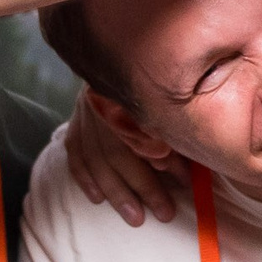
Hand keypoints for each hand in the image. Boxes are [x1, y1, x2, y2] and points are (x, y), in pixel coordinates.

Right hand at [64, 94, 182, 225]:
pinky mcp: (76, 116)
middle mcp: (101, 98)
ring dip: (115, 190)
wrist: (125, 45)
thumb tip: (177, 167)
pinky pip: (76, 151)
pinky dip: (86, 177)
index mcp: (126, 90)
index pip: (141, 131)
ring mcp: (85, 107)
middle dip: (141, 185)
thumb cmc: (160, 81)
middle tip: (164, 213)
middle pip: (116, 149)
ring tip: (134, 216)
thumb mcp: (170, 100)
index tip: (185, 181)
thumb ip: (172, 130)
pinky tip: (97, 198)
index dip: (162, 159)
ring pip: (95, 156)